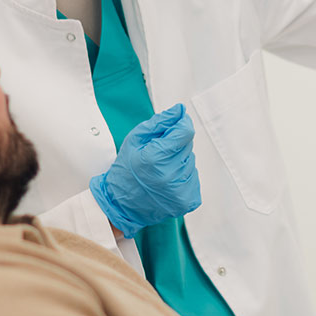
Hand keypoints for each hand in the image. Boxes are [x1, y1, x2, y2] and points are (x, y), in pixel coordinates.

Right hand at [89, 104, 200, 236]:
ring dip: (179, 161)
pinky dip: (182, 175)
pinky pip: (193, 177)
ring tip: (160, 169)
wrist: (122, 205)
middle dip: (175, 144)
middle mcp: (170, 176)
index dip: (181, 124)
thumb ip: (159, 122)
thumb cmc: (126, 170)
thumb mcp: (135, 139)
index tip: (175, 123)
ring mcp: (180, 191)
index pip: (185, 132)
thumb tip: (180, 111)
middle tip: (158, 154)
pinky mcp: (187, 201)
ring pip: (191, 161)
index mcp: (155, 158)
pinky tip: (167, 181)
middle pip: (188, 145)